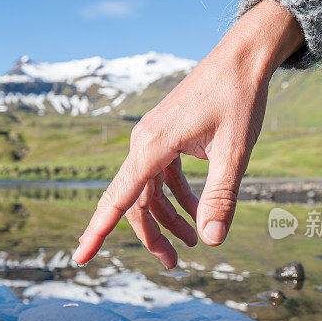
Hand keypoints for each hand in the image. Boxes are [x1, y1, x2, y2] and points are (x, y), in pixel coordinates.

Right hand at [73, 0, 303, 267]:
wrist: (241, 58)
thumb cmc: (239, 99)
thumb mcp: (235, 152)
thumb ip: (221, 198)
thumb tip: (211, 242)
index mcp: (152, 145)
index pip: (118, 198)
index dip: (97, 231)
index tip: (80, 258)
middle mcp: (144, 143)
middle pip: (133, 202)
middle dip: (150, 235)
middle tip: (172, 263)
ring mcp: (152, 139)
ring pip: (147, 191)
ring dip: (166, 219)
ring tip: (193, 242)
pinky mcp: (164, 137)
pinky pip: (161, 176)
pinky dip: (177, 197)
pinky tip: (198, 211)